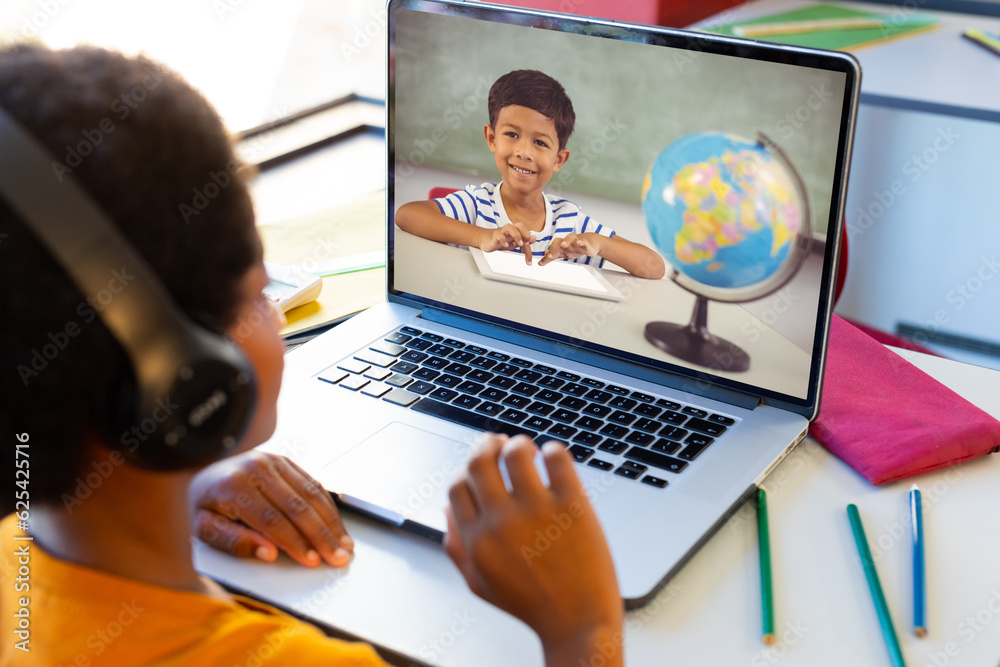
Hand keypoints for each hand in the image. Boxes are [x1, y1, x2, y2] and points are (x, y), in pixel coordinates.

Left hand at [189, 451, 353, 567]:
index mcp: (233, 486)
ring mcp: (272, 461)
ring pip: (310, 493)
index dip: (294, 542)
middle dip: (321, 536)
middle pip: (297, 506)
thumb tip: (268, 553)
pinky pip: (312, 483)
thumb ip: (233, 543)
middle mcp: (256, 468)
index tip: (311, 561)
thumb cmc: (205, 506)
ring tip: (344, 545)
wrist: (203, 473)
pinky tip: (336, 525)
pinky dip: (328, 507)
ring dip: (331, 522)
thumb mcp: (205, 529)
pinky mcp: (284, 461)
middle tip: (338, 557)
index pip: (271, 520)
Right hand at [445, 435, 622, 665]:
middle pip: (479, 460)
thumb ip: (456, 546)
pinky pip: (557, 457)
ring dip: (518, 443)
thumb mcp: (481, 583)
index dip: (466, 470)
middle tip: (497, 443)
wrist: (579, 623)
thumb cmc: (533, 605)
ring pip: (516, 451)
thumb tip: (446, 508)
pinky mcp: (572, 505)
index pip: (457, 485)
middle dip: (485, 444)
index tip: (479, 465)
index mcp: (477, 540)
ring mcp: (537, 511)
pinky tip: (553, 460)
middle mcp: (502, 522)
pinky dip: (553, 450)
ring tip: (528, 451)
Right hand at [480, 223, 536, 263]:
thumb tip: (534, 238)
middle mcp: (510, 229)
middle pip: (519, 225)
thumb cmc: (502, 241)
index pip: (526, 234)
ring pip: (510, 227)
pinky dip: (503, 239)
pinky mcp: (494, 235)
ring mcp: (502, 232)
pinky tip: (506, 245)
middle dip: (525, 234)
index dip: (529, 246)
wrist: (487, 240)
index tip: (529, 259)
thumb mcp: (515, 243)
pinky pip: (498, 234)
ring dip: (516, 235)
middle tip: (526, 244)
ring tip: (519, 244)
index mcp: (516, 231)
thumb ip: (524, 241)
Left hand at [538, 232, 601, 265]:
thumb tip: (542, 258)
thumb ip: (554, 255)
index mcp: (561, 245)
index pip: (552, 248)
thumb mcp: (564, 253)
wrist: (591, 243)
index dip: (546, 255)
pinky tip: (579, 243)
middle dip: (553, 248)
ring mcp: (576, 241)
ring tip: (563, 245)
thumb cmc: (576, 248)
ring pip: (570, 237)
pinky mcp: (586, 243)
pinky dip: (581, 241)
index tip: (541, 263)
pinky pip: (583, 241)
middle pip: (558, 241)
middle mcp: (567, 242)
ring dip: (566, 241)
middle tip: (551, 256)